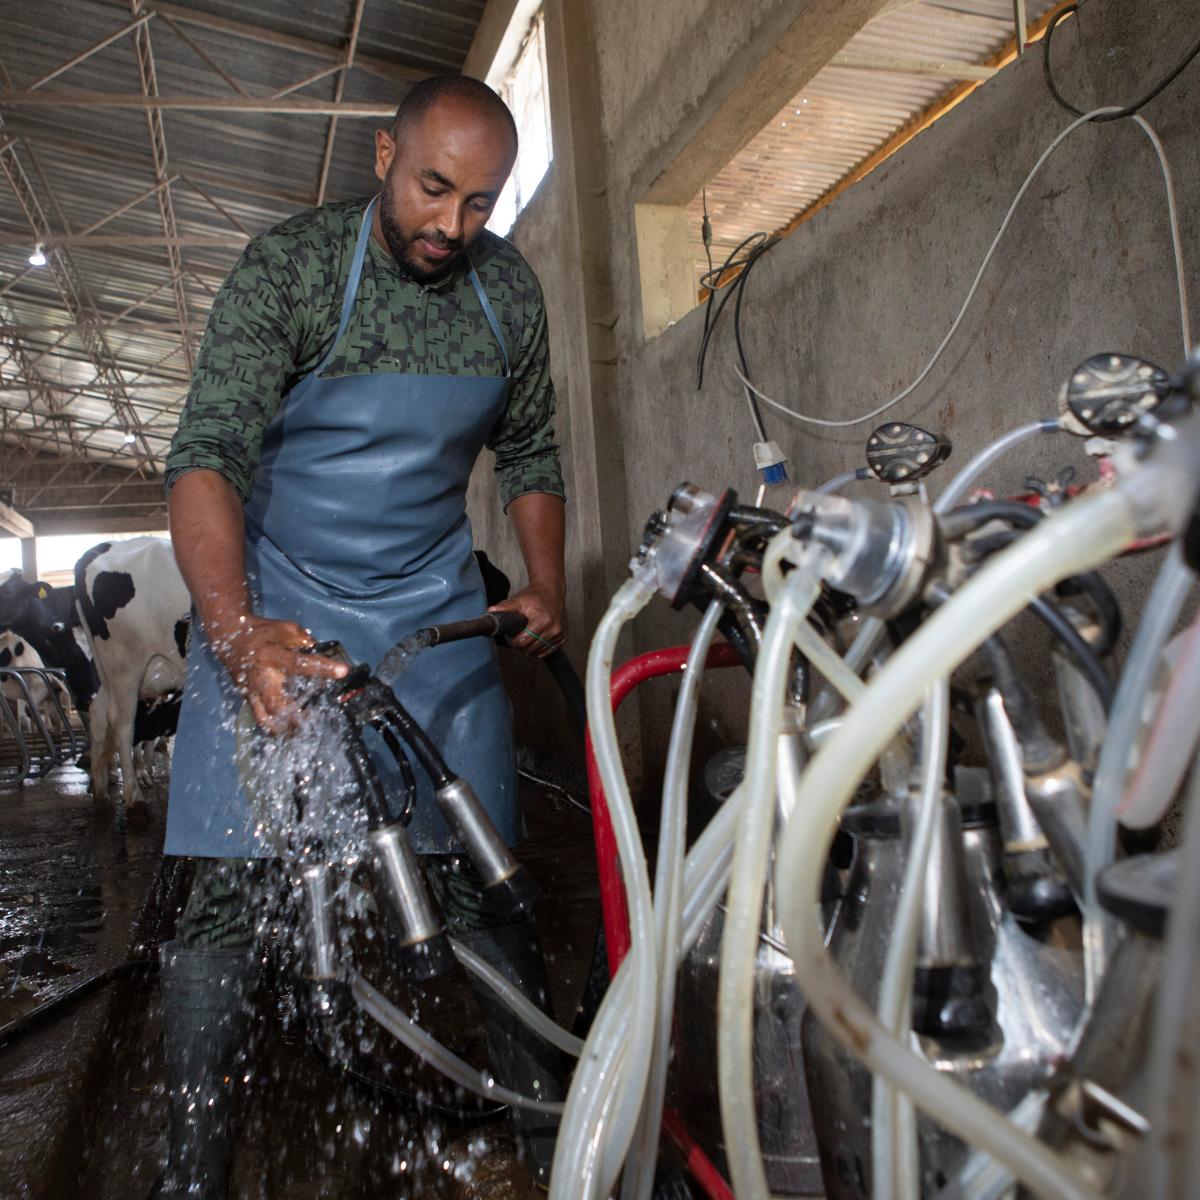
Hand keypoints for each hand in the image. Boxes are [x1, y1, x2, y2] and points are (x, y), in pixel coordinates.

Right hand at [210, 615, 347, 732]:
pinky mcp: (247, 699)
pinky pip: (261, 719)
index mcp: (272, 655)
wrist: (230, 636)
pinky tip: (290, 731)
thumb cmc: (263, 632)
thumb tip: (327, 657)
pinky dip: (275, 728)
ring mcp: (251, 691)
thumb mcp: (288, 629)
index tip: (343, 671)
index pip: (300, 664)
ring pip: (267, 720)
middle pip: (278, 705)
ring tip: (304, 731)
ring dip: (286, 729)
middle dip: (299, 717)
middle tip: (316, 719)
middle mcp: (261, 677)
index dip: (323, 668)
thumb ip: (307, 643)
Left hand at [489, 582, 566, 658]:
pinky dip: (540, 649)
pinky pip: (549, 651)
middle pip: (531, 649)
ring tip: (525, 638)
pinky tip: (534, 641)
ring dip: (530, 649)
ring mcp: (560, 634)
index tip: (511, 637)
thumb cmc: (535, 596)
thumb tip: (491, 611)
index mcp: (543, 620)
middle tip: (516, 638)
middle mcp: (554, 628)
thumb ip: (505, 607)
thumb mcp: (518, 600)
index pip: (524, 641)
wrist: (551, 591)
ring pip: (540, 652)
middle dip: (521, 646)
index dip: (514, 642)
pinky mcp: (563, 637)